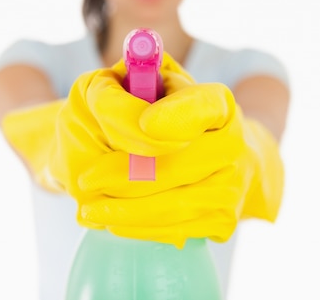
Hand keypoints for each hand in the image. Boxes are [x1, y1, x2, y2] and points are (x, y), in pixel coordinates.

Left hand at [77, 74, 283, 247]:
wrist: (207, 159)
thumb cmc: (162, 118)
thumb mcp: (141, 89)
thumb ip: (122, 92)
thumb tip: (113, 113)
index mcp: (216, 103)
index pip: (201, 107)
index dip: (175, 116)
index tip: (145, 123)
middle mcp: (233, 144)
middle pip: (177, 165)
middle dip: (125, 175)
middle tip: (86, 179)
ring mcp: (232, 185)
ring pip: (172, 204)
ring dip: (124, 209)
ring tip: (89, 207)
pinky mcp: (224, 221)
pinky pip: (175, 229)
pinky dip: (138, 228)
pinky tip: (112, 221)